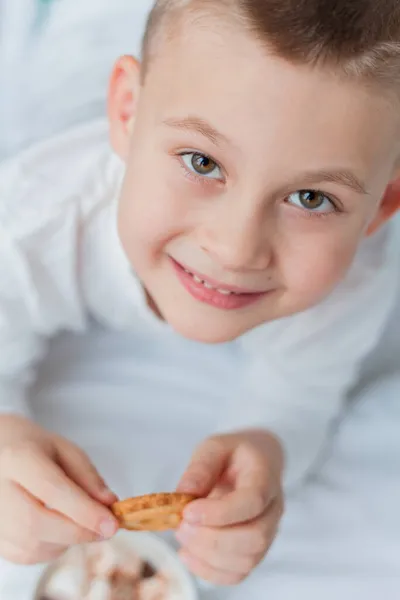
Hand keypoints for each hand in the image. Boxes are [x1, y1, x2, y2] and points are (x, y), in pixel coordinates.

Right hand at [0, 415, 117, 564]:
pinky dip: (51, 548)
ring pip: (32, 545)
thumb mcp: (65, 450)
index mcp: (18, 459)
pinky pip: (26, 555)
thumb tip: (109, 504)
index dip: (84, 511)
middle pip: (37, 523)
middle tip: (106, 529)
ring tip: (80, 521)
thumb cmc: (34, 449)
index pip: (52, 490)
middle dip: (79, 531)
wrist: (0, 452)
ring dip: (67, 541)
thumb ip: (88, 477)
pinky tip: (59, 530)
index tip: (112, 524)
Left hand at [176, 430, 283, 584]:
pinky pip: (238, 573)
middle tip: (180, 526)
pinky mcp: (255, 550)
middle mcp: (273, 508)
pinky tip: (188, 554)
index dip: (220, 513)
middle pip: (254, 537)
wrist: (256, 462)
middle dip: (211, 539)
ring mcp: (268, 532)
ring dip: (207, 556)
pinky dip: (210, 572)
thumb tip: (182, 494)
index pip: (252, 502)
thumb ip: (200, 467)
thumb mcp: (215, 446)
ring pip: (246, 560)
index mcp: (264, 476)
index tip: (188, 511)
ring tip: (182, 535)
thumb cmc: (234, 454)